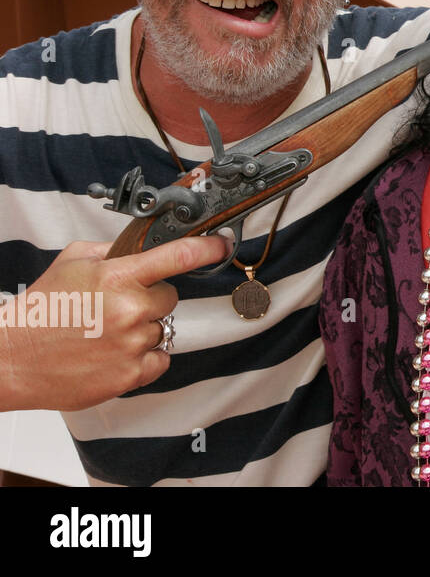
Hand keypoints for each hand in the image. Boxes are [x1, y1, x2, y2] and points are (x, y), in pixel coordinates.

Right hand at [0, 236, 227, 411]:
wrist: (12, 358)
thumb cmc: (42, 310)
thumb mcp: (74, 261)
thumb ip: (115, 250)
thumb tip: (146, 242)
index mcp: (117, 276)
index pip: (178, 256)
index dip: (207, 249)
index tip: (222, 245)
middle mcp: (129, 309)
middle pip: (170, 297)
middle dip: (150, 299)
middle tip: (116, 306)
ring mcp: (132, 343)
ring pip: (162, 328)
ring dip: (142, 329)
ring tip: (105, 332)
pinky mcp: (131, 374)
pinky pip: (160, 358)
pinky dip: (143, 356)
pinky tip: (114, 352)